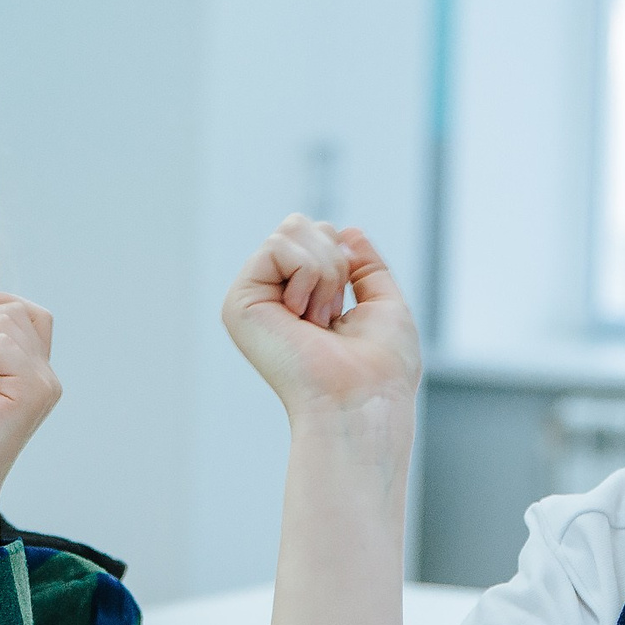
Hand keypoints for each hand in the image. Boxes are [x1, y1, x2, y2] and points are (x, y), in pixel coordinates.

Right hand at [222, 216, 420, 422]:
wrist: (362, 399)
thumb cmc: (380, 368)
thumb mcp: (384, 304)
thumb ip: (366, 267)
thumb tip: (349, 230)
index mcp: (302, 299)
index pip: (317, 235)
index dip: (344, 257)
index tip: (347, 306)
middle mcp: (273, 297)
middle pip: (301, 224)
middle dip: (334, 261)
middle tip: (332, 316)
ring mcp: (254, 298)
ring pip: (290, 229)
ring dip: (324, 272)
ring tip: (318, 320)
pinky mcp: (240, 302)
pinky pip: (278, 245)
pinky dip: (307, 274)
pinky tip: (302, 317)